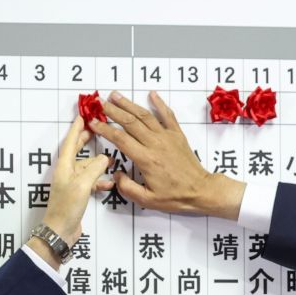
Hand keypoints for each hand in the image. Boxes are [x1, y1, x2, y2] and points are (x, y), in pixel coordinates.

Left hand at [35, 115, 115, 262]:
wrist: (60, 231)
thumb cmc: (67, 208)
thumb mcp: (82, 185)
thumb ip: (95, 169)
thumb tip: (105, 158)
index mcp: (64, 167)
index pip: (70, 142)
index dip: (76, 129)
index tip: (82, 116)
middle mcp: (67, 173)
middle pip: (77, 151)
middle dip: (85, 140)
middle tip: (95, 129)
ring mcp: (72, 184)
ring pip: (87, 167)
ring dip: (97, 163)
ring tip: (110, 158)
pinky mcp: (78, 194)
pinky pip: (91, 182)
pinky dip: (100, 180)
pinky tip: (109, 182)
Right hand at [93, 91, 245, 218]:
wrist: (201, 191)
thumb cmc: (176, 196)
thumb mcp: (147, 200)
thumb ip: (127, 187)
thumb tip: (117, 174)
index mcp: (146, 159)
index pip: (120, 139)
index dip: (105, 129)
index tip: (94, 123)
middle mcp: (155, 144)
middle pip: (130, 122)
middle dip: (113, 110)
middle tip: (100, 103)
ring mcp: (167, 137)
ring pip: (145, 115)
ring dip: (129, 104)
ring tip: (116, 95)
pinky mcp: (177, 135)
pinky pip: (168, 116)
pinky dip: (159, 103)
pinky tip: (152, 94)